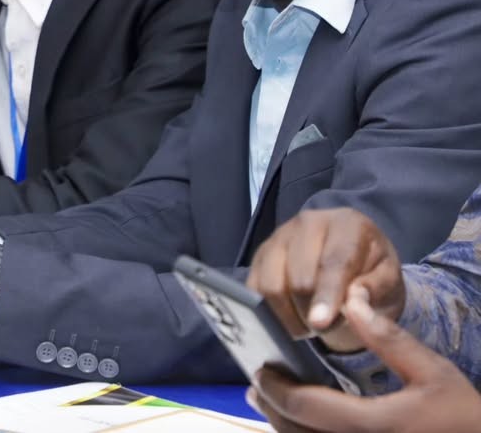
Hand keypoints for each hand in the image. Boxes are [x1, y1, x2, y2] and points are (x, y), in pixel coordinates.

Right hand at [247, 208, 404, 352]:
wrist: (354, 260)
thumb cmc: (373, 271)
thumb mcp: (389, 281)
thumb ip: (375, 289)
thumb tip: (355, 302)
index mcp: (346, 224)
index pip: (333, 262)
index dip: (327, 294)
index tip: (320, 323)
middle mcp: (307, 222)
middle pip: (299, 277)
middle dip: (312, 312)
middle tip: (328, 326)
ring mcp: (279, 236)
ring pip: (271, 285)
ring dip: (289, 316)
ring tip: (309, 325)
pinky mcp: (260, 254)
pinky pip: (254, 289)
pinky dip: (269, 312)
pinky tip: (289, 319)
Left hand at [249, 289, 480, 431]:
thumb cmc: (462, 416)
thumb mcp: (433, 372)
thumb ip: (388, 338)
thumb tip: (351, 298)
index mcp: (375, 425)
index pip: (307, 406)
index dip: (277, 387)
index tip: (261, 367)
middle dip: (273, 409)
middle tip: (258, 385)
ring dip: (283, 428)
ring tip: (271, 403)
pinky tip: (301, 425)